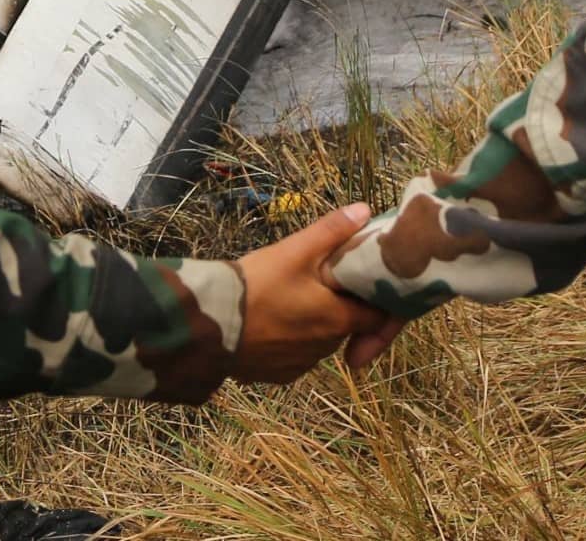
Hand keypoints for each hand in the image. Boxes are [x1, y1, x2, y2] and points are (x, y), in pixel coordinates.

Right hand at [229, 202, 397, 384]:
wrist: (210, 324)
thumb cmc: (258, 284)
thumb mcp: (295, 251)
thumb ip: (331, 231)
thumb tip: (365, 210)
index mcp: (337, 320)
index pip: (376, 317)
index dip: (374, 299)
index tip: (363, 281)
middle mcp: (324, 350)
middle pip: (344, 327)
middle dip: (339, 308)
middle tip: (320, 283)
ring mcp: (298, 365)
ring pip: (317, 343)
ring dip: (313, 325)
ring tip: (291, 300)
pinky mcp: (275, 375)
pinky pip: (292, 357)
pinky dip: (288, 342)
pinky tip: (270, 323)